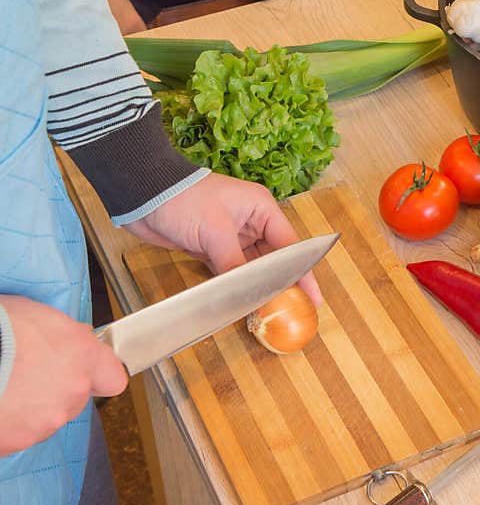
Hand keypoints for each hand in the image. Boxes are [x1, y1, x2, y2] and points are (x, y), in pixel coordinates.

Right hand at [0, 296, 127, 456]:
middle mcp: (73, 390)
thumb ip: (64, 333)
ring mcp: (47, 419)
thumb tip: (72, 339)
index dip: (99, 375)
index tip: (85, 370)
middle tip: (26, 373)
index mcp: (82, 355)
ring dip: (32, 406)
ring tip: (4, 386)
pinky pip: (20, 432)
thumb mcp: (34, 313)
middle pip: (77, 398)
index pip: (114, 378)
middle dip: (57, 388)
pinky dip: (9, 422)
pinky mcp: (19, 440)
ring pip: (48, 417)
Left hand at [124, 173, 321, 305]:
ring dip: (258, 287)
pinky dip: (236, 286)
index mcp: (261, 209)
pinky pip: (232, 272)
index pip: (289, 246)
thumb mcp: (215, 231)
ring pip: (253, 268)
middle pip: (274, 259)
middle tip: (294, 310)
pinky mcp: (213, 249)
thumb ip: (235, 264)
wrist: (142, 193)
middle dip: (282, 283)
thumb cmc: (183, 199)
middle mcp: (252, 222)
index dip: (302, 273)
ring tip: (272, 311)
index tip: (312, 297)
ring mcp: (232, 236)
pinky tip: (244, 303)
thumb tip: (249, 295)